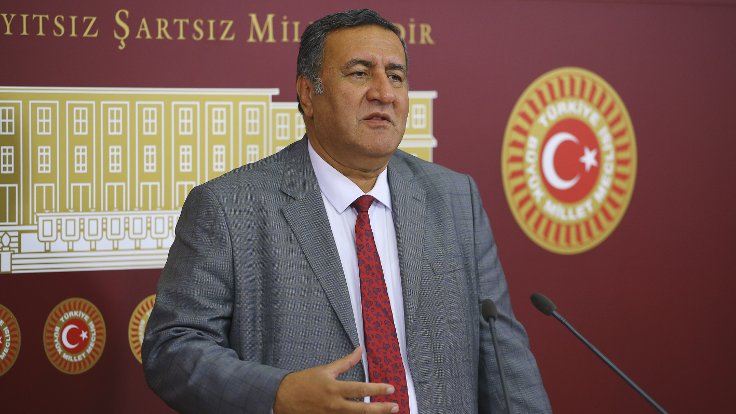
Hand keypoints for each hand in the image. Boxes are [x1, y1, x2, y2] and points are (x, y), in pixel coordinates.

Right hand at [273, 346, 399, 413]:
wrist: (282, 398)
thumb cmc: (304, 382)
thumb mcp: (325, 370)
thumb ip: (345, 363)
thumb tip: (360, 350)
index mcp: (334, 389)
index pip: (361, 390)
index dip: (378, 389)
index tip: (391, 389)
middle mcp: (334, 405)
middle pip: (363, 410)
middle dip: (381, 409)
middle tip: (396, 407)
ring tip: (385, 413)